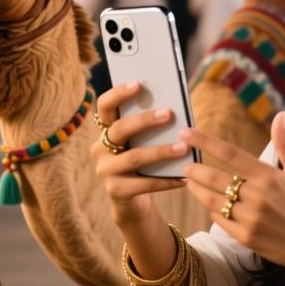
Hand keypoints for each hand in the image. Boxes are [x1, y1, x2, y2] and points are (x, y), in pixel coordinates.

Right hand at [91, 83, 191, 227]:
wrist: (133, 201)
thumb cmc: (144, 163)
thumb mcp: (142, 143)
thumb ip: (150, 128)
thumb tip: (174, 108)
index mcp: (106, 130)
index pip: (104, 106)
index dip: (118, 94)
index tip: (138, 84)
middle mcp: (100, 148)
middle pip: (119, 129)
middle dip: (145, 120)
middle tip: (169, 114)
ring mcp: (105, 170)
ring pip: (134, 157)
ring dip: (161, 151)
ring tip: (184, 147)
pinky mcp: (115, 191)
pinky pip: (144, 184)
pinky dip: (167, 180)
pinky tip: (184, 177)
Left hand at [180, 111, 284, 274]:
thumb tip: (280, 115)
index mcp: (268, 176)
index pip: (230, 153)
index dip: (205, 141)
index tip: (187, 133)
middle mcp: (257, 196)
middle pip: (214, 177)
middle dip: (194, 169)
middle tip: (184, 164)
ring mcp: (249, 218)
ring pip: (212, 200)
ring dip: (196, 189)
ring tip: (188, 181)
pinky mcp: (245, 237)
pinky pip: (220, 219)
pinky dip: (212, 209)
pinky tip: (209, 203)